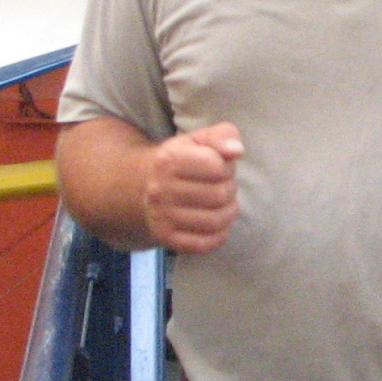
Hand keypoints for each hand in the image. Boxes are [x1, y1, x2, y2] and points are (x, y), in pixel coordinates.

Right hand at [144, 123, 243, 253]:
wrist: (145, 187)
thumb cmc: (182, 160)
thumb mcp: (198, 140)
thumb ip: (222, 135)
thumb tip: (237, 150)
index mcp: (168, 160)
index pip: (217, 166)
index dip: (227, 166)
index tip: (219, 166)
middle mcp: (160, 190)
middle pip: (220, 195)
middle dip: (230, 189)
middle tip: (222, 186)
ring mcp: (161, 217)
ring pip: (216, 221)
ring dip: (229, 212)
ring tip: (224, 204)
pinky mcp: (166, 238)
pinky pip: (205, 244)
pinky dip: (220, 235)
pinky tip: (218, 223)